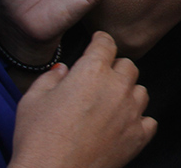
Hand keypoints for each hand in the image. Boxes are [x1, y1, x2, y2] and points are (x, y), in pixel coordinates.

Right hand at [10, 32, 155, 167]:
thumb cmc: (39, 140)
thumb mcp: (32, 100)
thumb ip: (50, 77)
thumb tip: (62, 70)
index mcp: (92, 72)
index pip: (106, 44)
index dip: (101, 41)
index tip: (99, 42)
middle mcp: (117, 87)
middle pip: (127, 66)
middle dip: (114, 69)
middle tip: (99, 80)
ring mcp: (131, 112)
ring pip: (141, 91)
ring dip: (128, 93)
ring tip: (110, 105)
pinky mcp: (138, 136)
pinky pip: (149, 121)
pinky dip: (138, 121)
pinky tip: (123, 126)